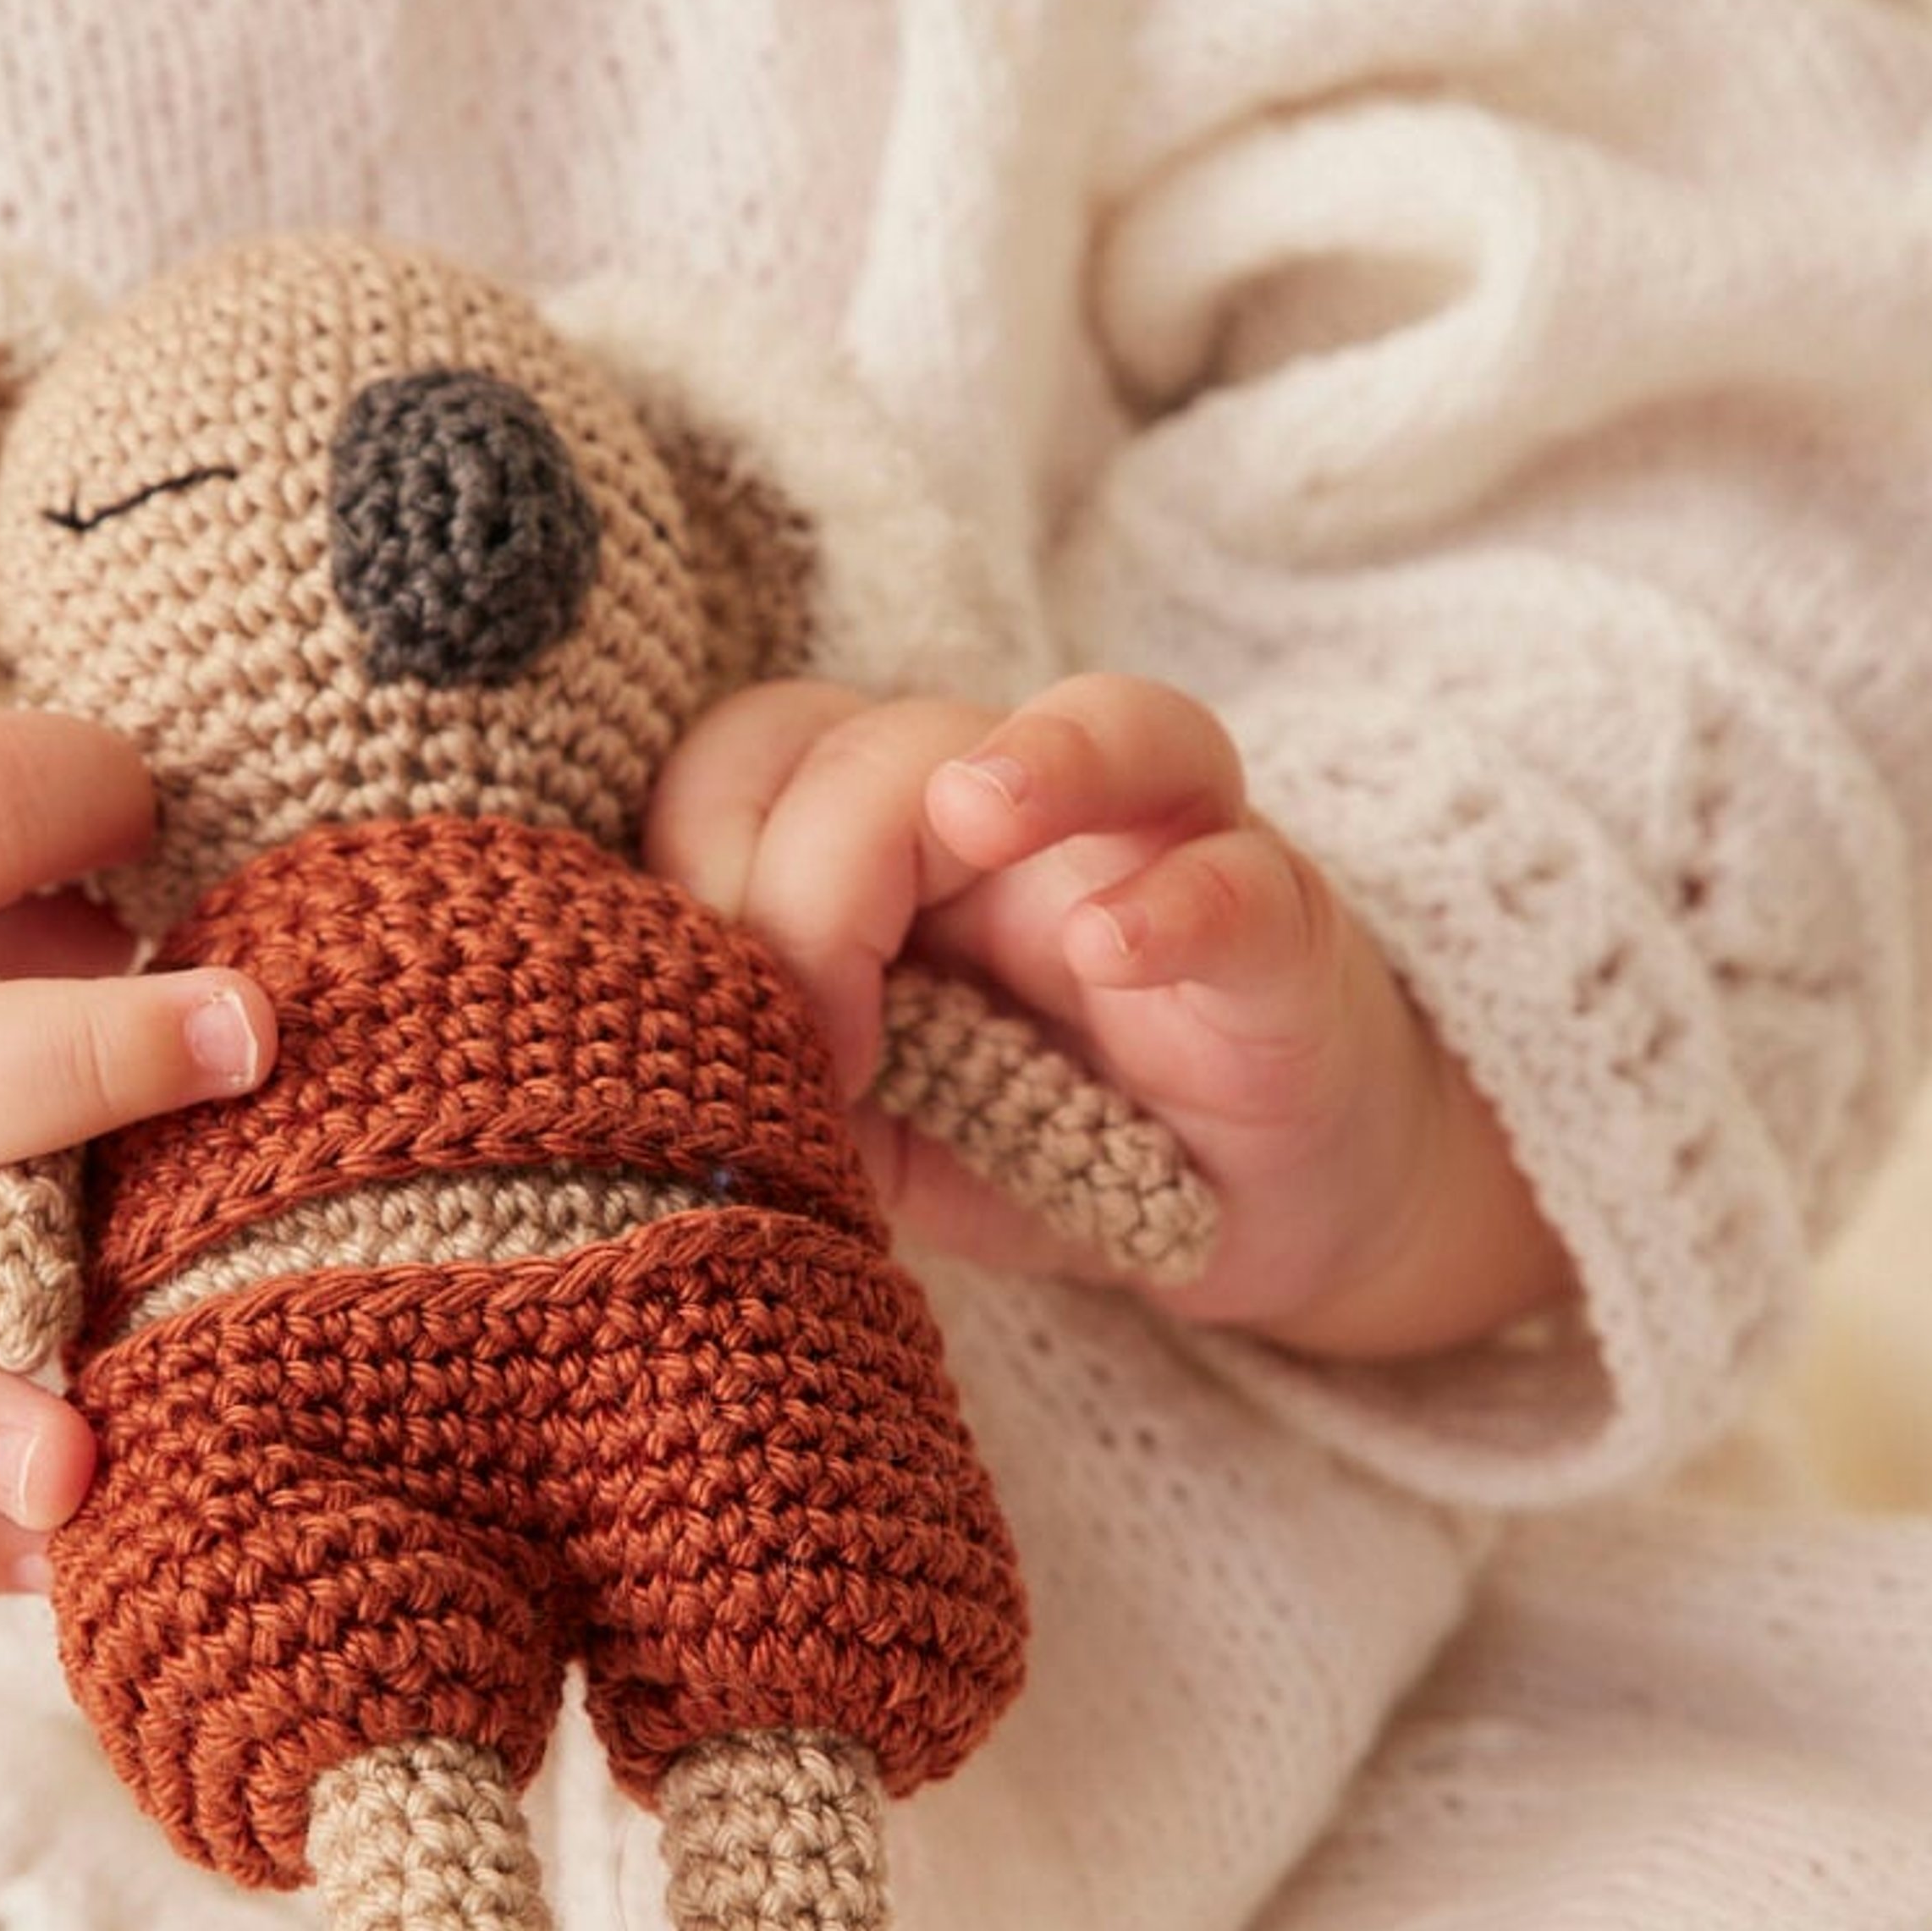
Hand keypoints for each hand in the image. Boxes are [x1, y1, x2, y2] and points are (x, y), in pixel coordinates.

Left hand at [645, 672, 1567, 1357]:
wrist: (1257, 1207)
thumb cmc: (1044, 1133)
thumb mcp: (873, 1125)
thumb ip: (776, 1070)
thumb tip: (648, 1061)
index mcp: (895, 838)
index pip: (761, 756)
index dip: (709, 859)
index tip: (711, 1015)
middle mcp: (1028, 813)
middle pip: (895, 737)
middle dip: (817, 866)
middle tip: (824, 1025)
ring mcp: (1167, 855)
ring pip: (1115, 724)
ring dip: (1034, 759)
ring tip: (977, 812)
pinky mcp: (1283, 940)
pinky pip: (1242, 882)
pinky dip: (1176, 904)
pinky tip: (1111, 951)